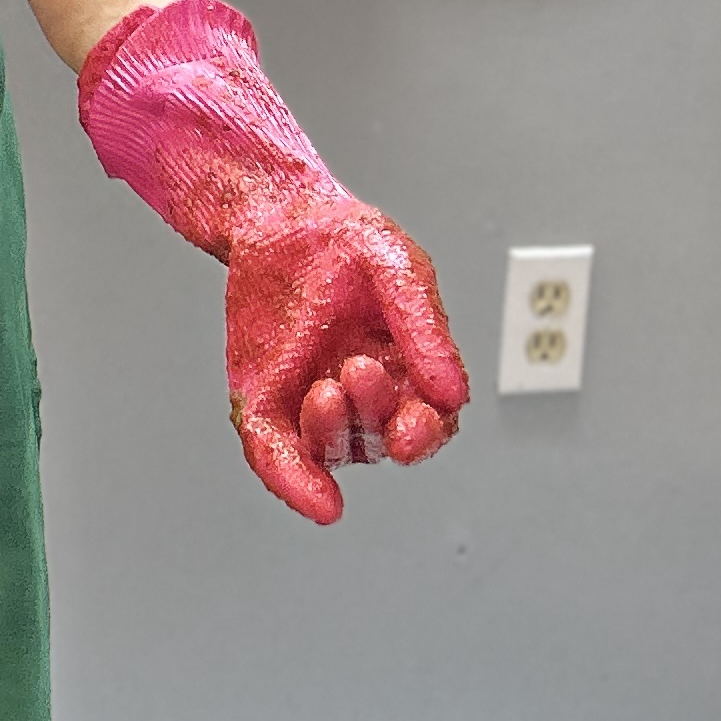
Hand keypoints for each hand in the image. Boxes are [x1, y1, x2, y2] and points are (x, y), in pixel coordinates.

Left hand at [223, 188, 469, 524]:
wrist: (277, 217)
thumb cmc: (347, 242)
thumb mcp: (396, 268)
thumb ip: (424, 327)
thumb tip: (455, 396)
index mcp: (407, 372)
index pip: (425, 424)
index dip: (423, 435)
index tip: (415, 425)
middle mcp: (363, 400)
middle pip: (377, 439)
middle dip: (373, 416)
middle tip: (358, 369)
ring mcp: (311, 406)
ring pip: (331, 451)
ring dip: (332, 434)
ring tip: (326, 389)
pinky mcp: (265, 405)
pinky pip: (278, 458)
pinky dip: (295, 484)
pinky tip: (320, 503)